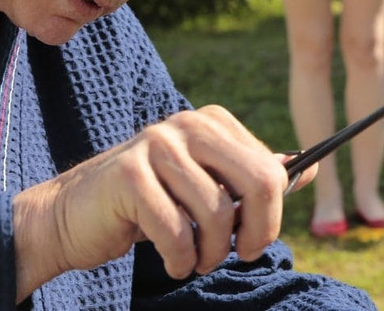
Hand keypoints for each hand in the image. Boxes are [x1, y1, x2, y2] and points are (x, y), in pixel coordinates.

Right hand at [12, 105, 309, 300]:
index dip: (271, 215)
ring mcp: (156, 145)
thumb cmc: (147, 206)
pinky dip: (180, 259)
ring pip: (218, 213)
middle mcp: (185, 124)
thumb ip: (251, 178)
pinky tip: (171, 261)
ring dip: (211, 254)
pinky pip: (177, 230)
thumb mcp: (204, 189)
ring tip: (195, 261)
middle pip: (259, 182)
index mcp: (210, 122)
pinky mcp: (129, 175)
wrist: (73, 216)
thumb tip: (310, 168)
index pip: (271, 170)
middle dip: (256, 233)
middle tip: (239, 256)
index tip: (251, 238)